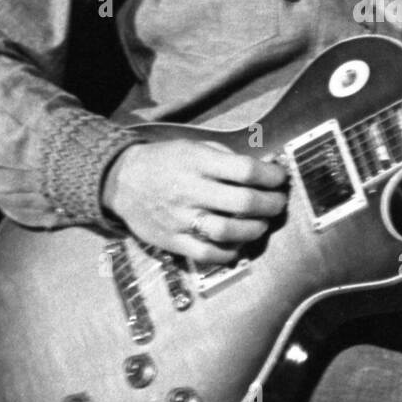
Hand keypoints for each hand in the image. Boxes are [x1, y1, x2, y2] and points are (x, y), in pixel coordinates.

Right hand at [101, 140, 288, 266]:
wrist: (121, 180)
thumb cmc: (165, 161)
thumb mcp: (194, 146)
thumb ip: (227, 157)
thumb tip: (266, 167)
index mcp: (197, 162)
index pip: (245, 170)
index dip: (271, 175)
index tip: (281, 177)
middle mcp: (190, 190)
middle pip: (242, 201)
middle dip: (270, 204)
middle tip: (278, 203)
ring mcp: (180, 218)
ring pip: (227, 231)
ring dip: (254, 229)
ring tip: (261, 224)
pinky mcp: (172, 240)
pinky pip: (206, 254)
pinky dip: (229, 252)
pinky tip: (237, 244)